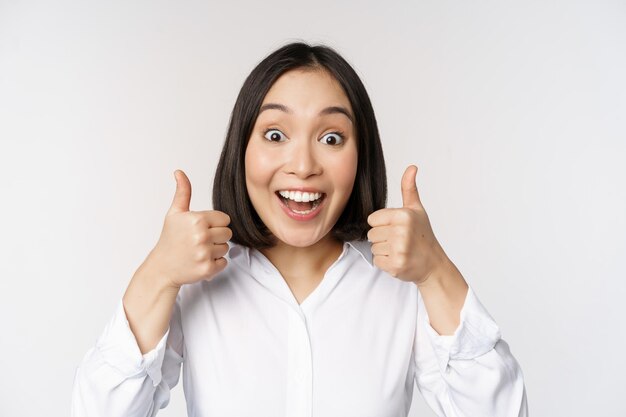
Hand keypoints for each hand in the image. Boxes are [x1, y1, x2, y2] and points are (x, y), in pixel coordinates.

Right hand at [143, 169, 232, 287]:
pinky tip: (200, 260)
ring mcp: (205, 253)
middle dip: (217, 236)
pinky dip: (215, 263)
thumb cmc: (170, 239)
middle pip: (228, 233)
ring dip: (216, 250)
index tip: (201, 228)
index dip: (214, 223)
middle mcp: (202, 236)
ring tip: (199, 250)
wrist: (162, 268)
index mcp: (197, 220)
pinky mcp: (207, 269)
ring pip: (226, 248)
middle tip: (200, 240)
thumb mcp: (175, 213)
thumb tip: (179, 172)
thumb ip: (183, 192)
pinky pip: (224, 262)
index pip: (224, 219)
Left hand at [367, 165, 447, 284]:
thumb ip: (409, 188)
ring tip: (399, 249)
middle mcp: (401, 231)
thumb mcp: (416, 209)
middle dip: (382, 238)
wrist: (433, 264)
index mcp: (403, 215)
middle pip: (371, 234)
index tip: (396, 228)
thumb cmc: (423, 235)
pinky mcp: (395, 265)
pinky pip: (377, 260)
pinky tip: (398, 259)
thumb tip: (412, 167)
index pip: (372, 219)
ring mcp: (399, 249)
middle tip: (399, 241)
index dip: (382, 224)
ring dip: (383, 250)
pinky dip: (385, 262)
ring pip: (373, 247)